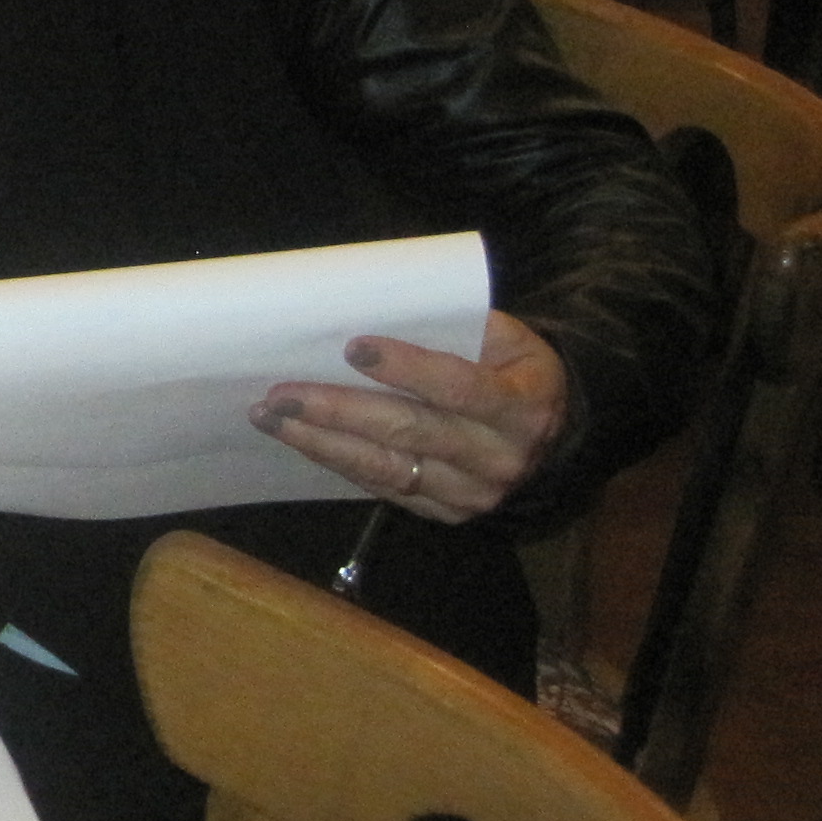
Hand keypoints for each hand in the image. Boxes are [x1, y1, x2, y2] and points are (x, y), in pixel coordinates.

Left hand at [249, 311, 567, 522]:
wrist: (551, 436)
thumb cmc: (513, 371)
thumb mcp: (507, 338)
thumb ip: (457, 325)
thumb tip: (384, 306)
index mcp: (523, 405)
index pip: (459, 388)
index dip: (408, 368)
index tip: (352, 348)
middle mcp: (502, 456)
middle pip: (411, 431)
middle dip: (339, 411)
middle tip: (281, 393)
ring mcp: (474, 493)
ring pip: (389, 468)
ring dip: (322, 442)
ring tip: (270, 417)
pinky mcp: (448, 513)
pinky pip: (386, 488)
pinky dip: (340, 462)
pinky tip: (301, 440)